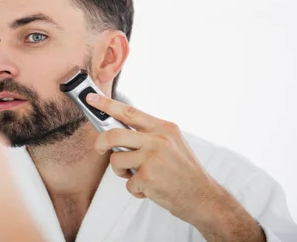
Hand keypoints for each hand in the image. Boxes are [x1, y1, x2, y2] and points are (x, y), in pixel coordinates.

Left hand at [86, 93, 264, 241]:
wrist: (204, 198)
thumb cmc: (185, 172)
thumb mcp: (173, 144)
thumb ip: (149, 135)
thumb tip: (119, 131)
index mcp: (164, 128)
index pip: (129, 112)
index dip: (107, 104)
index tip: (92, 98)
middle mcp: (158, 140)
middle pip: (114, 134)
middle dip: (101, 142)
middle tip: (99, 148)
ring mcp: (152, 158)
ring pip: (116, 161)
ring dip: (121, 172)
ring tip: (136, 176)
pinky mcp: (147, 177)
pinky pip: (127, 182)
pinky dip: (135, 189)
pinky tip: (149, 189)